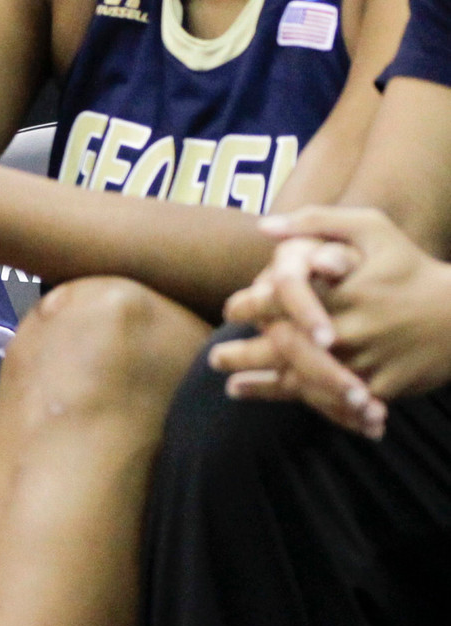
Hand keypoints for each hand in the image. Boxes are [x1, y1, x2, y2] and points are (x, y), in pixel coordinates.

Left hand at [210, 206, 450, 436]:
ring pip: (303, 381)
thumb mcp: (372, 228)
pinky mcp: (381, 389)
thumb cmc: (410, 266)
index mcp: (342, 292)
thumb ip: (317, 221)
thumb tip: (263, 226)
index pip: (280, 301)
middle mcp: (350, 330)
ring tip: (233, 387)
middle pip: (282, 348)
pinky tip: (283, 404)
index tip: (229, 310)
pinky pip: (335, 401)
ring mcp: (366, 363)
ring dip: (264, 388)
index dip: (249, 306)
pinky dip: (305, 404)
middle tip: (214, 359)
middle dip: (242, 355)